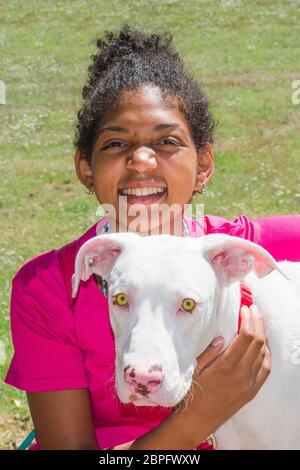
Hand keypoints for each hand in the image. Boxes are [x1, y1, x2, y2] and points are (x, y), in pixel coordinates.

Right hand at [174, 304, 271, 446]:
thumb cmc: (192, 393)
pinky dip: (266, 354)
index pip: (245, 336)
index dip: (247, 319)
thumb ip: (209, 351)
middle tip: (254, 309)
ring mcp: (249, 383)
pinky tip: (263, 346)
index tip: (245, 308)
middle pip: (258, 341)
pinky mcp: (252, 391)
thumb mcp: (195, 368)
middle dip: (258, 322)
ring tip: (258, 323)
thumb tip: (223, 336)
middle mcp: (241, 374)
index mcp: (226, 365)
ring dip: (263, 335)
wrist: (196, 420)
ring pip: (264, 354)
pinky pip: (265, 369)